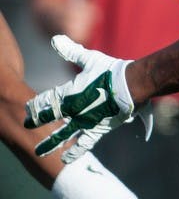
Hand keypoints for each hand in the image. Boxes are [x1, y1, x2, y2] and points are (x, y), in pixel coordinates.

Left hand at [24, 34, 151, 161]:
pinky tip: (66, 159)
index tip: (28, 110)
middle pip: (50, 118)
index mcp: (68, 93)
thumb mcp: (89, 59)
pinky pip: (84, 143)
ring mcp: (84, 122)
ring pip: (63, 135)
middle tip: (27, 125)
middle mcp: (73, 110)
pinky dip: (75, 151)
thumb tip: (55, 39)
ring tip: (40, 152)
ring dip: (50, 143)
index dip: (36, 106)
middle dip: (37, 121)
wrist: (131, 86)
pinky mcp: (98, 129)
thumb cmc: (111, 71)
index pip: (46, 101)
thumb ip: (71, 51)